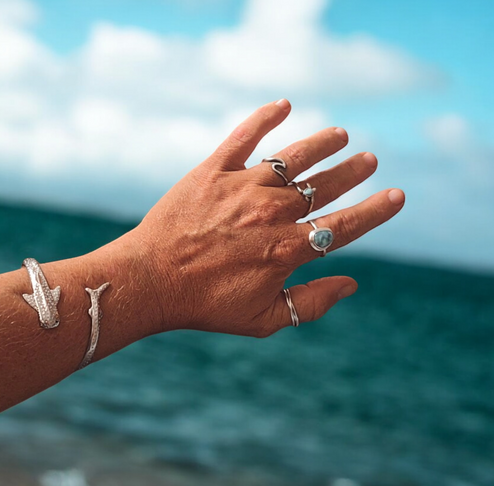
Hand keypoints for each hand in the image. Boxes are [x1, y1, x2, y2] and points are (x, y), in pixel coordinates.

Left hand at [122, 99, 404, 337]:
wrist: (149, 282)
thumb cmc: (205, 304)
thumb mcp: (265, 320)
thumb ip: (312, 304)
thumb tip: (351, 284)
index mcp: (287, 250)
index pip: (345, 226)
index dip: (375, 210)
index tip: (396, 195)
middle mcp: (271, 213)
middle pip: (324, 186)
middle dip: (352, 171)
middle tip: (368, 160)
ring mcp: (243, 187)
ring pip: (294, 158)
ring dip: (323, 144)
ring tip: (341, 135)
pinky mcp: (213, 171)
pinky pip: (244, 135)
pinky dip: (266, 117)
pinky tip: (284, 104)